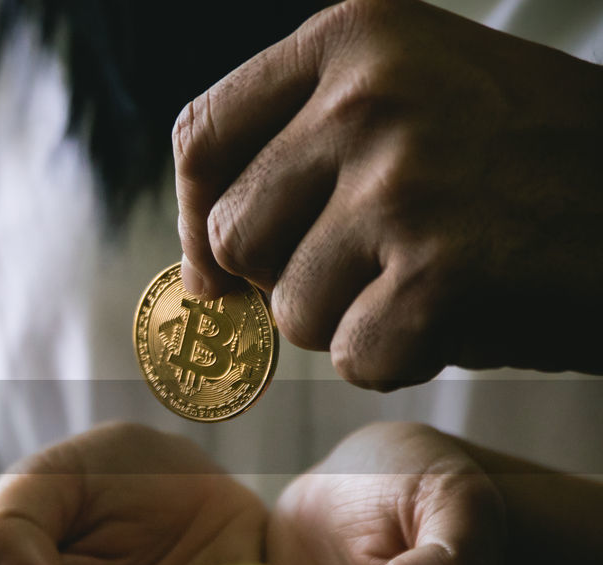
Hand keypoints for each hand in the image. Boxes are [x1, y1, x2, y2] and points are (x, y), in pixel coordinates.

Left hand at [173, 0, 602, 387]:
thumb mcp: (421, 96)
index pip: (201, 136)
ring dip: (351, 322)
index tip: (214, 270)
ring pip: (290, 310)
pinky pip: (356, 358)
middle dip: (286, 279)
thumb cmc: (537, 162)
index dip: (194, 218)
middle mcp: (369, 96)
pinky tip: (466, 315)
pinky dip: (405, 360)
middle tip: (368, 272)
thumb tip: (202, 256)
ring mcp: (405, 181)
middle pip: (235, 235)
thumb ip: (306, 145)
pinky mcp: (443, 270)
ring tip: (434, 281)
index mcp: (356, 36)